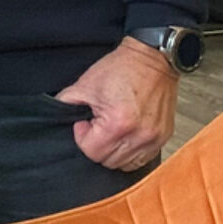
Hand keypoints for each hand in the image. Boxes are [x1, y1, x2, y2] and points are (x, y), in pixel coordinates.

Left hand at [54, 38, 175, 170]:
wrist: (153, 59)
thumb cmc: (122, 68)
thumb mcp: (85, 83)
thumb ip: (66, 103)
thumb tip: (59, 119)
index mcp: (118, 123)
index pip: (91, 152)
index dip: (82, 138)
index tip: (85, 122)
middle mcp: (140, 135)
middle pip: (108, 161)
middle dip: (97, 145)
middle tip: (97, 124)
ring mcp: (154, 138)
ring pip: (125, 164)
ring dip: (113, 151)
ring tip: (111, 128)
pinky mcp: (164, 137)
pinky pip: (143, 159)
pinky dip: (130, 152)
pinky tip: (125, 134)